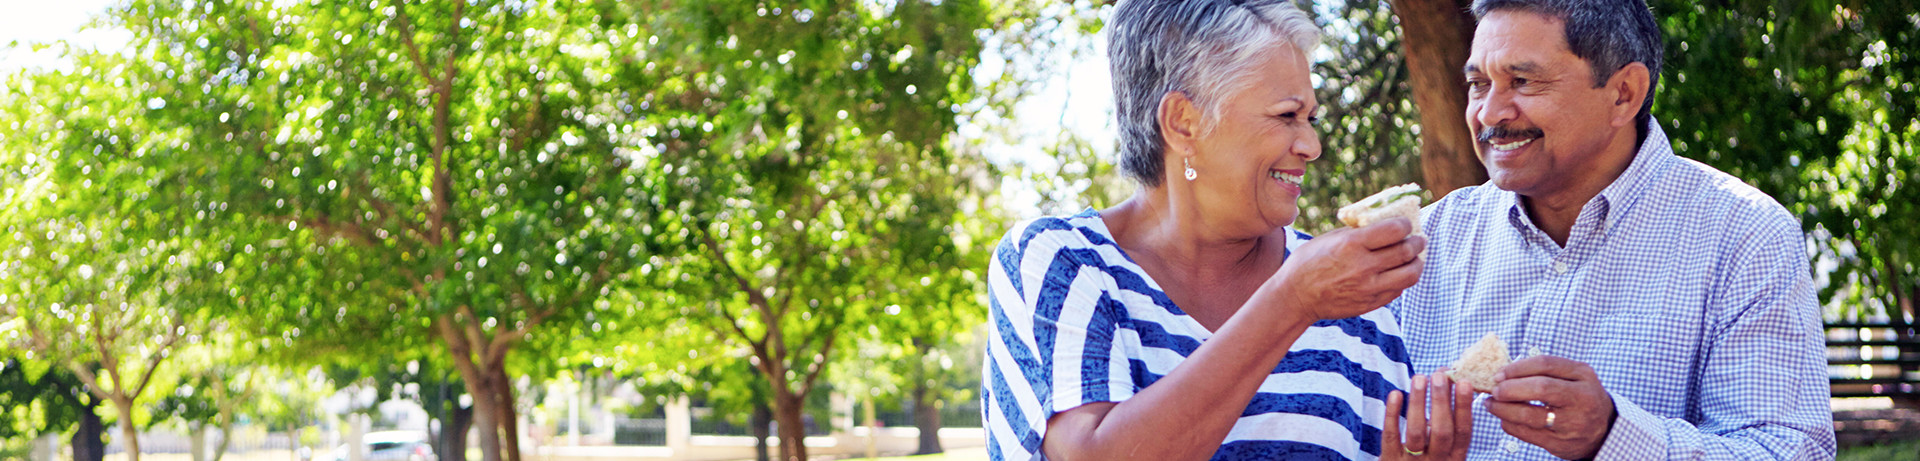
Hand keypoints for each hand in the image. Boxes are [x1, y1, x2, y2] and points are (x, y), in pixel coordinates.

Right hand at [1270, 217, 1424, 320]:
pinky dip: (1402, 279)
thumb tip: (1383, 224)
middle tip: (1417, 240)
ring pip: (1410, 274)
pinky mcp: (1370, 303)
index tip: (1406, 224)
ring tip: (1414, 258)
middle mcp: (1364, 267)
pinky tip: (1397, 273)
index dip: (1406, 224)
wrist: (1295, 296)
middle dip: (1417, 242)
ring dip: (1416, 263)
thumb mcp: (1330, 238)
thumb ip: (1358, 233)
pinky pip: (1398, 290)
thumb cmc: (1309, 262)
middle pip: (1406, 251)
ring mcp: (1369, 288)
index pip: (1395, 230)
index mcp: (1352, 245)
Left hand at [1383, 372, 1473, 459]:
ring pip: (1416, 432)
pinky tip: (1395, 394)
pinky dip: (1392, 414)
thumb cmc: (1426, 460)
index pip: (1463, 432)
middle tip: (1439, 376)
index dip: (1464, 407)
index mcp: (1455, 458)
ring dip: (1418, 403)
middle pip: (1442, 432)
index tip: (1464, 382)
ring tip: (1419, 378)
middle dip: (1441, 401)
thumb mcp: (1442, 448)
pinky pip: (1391, 436)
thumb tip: (1448, 379)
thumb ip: (1446, 421)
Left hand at [1487, 356, 1615, 459]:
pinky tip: (1504, 418)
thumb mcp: (1574, 376)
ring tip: (1491, 404)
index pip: (1546, 364)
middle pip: (1540, 388)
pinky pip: (1527, 434)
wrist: (1604, 430)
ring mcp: (1572, 423)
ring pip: (1529, 415)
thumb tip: (1504, 372)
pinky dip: (1509, 424)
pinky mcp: (1561, 444)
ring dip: (1503, 409)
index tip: (1499, 374)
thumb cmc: (1580, 397)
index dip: (1517, 368)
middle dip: (1510, 388)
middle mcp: (1581, 398)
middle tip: (1495, 390)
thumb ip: (1546, 370)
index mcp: (1583, 375)